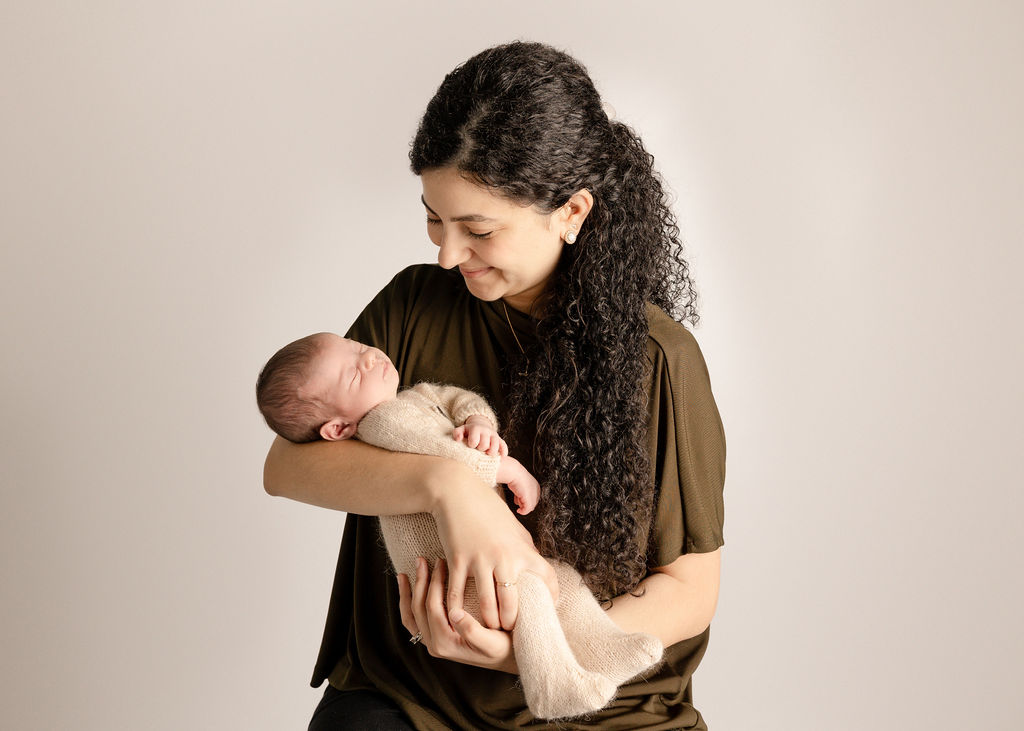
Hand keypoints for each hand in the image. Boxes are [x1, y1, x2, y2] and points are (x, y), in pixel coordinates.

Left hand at [397, 557, 516, 673]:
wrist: (509, 660)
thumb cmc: (505, 649)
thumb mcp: (492, 642)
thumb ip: (471, 630)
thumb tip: (454, 612)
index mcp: (445, 644)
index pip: (432, 608)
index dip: (434, 583)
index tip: (441, 561)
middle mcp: (435, 646)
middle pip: (419, 609)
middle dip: (420, 582)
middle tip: (422, 559)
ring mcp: (433, 643)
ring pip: (412, 616)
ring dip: (409, 593)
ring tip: (406, 573)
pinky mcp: (436, 639)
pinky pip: (415, 621)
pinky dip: (409, 604)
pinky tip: (409, 590)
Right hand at [430, 470, 557, 630]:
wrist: (457, 492)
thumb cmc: (487, 508)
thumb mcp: (514, 527)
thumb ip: (526, 549)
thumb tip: (537, 567)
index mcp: (522, 549)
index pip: (546, 577)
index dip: (551, 597)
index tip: (547, 609)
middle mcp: (504, 558)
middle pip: (513, 604)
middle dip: (511, 622)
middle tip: (510, 629)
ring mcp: (480, 561)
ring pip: (487, 606)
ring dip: (489, 622)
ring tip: (489, 627)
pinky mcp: (458, 561)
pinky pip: (457, 595)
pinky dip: (457, 611)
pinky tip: (458, 619)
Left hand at [452, 415, 507, 456]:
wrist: (480, 425)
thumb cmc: (468, 432)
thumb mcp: (461, 430)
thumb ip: (457, 433)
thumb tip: (458, 439)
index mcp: (475, 429)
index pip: (474, 440)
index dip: (472, 445)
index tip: (470, 446)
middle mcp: (486, 431)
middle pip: (485, 444)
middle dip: (481, 449)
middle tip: (478, 450)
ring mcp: (494, 435)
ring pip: (496, 445)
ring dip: (491, 452)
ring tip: (487, 454)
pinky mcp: (500, 440)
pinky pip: (504, 446)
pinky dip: (503, 452)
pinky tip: (501, 457)